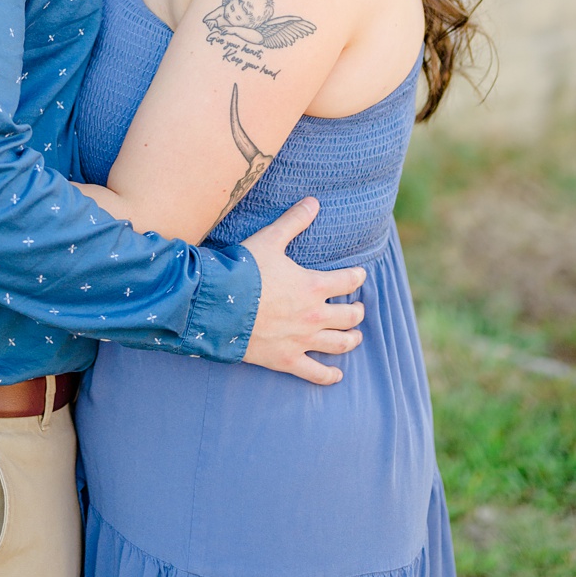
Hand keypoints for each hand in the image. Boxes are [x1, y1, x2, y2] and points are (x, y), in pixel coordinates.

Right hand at [240, 195, 367, 384]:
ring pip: (339, 343)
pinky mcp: (285, 360)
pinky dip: (328, 376)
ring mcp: (301, 340)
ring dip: (351, 340)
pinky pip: (314, 373)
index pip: (348, 281)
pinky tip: (337, 376)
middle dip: (356, 311)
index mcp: (314, 285)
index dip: (356, 277)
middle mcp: (314, 315)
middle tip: (357, 309)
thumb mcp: (269, 240)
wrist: (216, 306)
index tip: (359, 276)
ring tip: (355, 337)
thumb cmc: (243, 271)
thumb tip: (313, 201)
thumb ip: (293, 222)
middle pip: (349, 316)